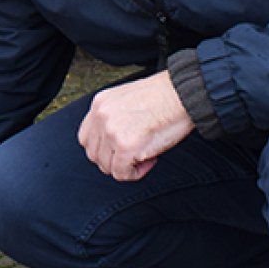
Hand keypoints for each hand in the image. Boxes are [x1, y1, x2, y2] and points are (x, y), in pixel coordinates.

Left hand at [77, 71, 193, 181]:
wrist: (182, 93)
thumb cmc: (163, 96)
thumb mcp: (126, 99)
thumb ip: (113, 117)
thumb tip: (112, 141)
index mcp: (99, 104)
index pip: (86, 137)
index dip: (103, 148)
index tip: (120, 149)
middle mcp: (100, 116)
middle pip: (94, 154)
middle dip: (113, 160)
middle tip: (135, 154)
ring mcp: (111, 131)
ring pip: (106, 166)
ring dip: (125, 167)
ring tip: (145, 155)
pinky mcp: (126, 147)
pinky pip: (121, 173)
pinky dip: (135, 173)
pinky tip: (150, 160)